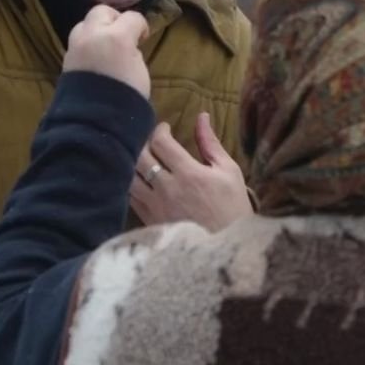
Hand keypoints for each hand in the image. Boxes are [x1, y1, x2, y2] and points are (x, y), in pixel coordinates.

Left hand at [63, 4, 149, 96]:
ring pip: (84, 24)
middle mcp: (93, 35)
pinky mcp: (66, 59)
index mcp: (117, 37)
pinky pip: (77, 42)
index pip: (132, 17)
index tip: (143, 38)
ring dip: (96, 30)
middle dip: (114, 19)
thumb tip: (128, 48)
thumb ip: (133, 52)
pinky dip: (87, 44)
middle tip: (122, 35)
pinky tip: (95, 59)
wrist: (95, 122)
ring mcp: (76, 46)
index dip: (141, 26)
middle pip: (102, 12)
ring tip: (105, 46)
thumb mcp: (140, 72)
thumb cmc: (126, 99)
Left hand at [129, 113, 252, 231]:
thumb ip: (210, 143)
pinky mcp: (150, 221)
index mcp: (189, 173)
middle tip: (152, 142)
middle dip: (144, 143)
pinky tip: (142, 182)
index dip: (160, 130)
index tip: (166, 128)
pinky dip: (133, 185)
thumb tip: (201, 116)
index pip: (161, 142)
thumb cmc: (233, 207)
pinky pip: (131, 198)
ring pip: (130, 178)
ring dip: (134, 164)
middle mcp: (167, 189)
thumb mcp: (229, 171)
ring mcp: (155, 207)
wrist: (227, 248)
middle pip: (140, 157)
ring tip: (144, 160)